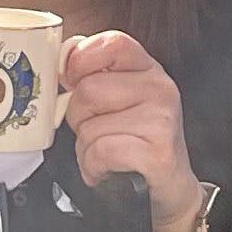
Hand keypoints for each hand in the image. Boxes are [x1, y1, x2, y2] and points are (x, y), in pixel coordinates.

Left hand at [61, 32, 205, 231]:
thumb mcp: (121, 100)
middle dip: (79, 118)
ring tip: (104, 154)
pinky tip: (106, 170)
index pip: (111, 43)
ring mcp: (162, 120)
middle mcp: (160, 88)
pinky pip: (101, 151)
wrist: (169, 188)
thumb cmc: (137, 142)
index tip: (72, 81)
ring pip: (89, 125)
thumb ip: (95, 76)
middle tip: (95, 132)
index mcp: (148, 69)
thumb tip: (62, 63)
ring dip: (85, 147)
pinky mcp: (157, 153)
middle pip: (88, 90)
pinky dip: (93, 167)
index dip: (81, 61)